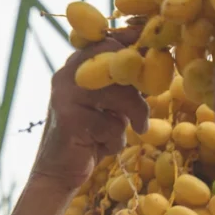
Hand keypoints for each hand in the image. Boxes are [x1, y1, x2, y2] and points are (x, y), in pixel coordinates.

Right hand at [30, 28, 150, 191]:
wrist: (58, 173)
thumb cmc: (91, 136)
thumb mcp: (110, 105)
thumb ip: (124, 84)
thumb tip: (156, 64)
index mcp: (75, 66)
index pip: (106, 41)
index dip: (132, 42)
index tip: (152, 48)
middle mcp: (66, 74)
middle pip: (117, 64)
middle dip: (139, 86)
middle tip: (147, 104)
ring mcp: (64, 95)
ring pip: (119, 94)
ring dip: (133, 115)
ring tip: (134, 129)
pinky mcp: (69, 119)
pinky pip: (111, 125)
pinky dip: (115, 140)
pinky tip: (99, 147)